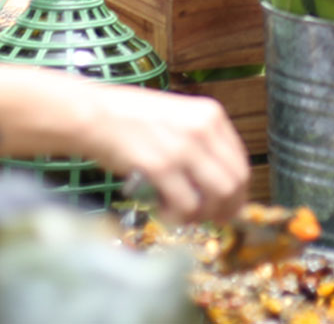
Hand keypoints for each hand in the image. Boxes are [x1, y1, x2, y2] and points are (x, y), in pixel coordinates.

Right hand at [82, 87, 248, 223]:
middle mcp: (203, 129)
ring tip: (183, 215)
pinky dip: (179, 217)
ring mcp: (183, 148)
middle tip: (211, 220)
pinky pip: (186, 205)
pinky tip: (165, 213)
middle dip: (226, 208)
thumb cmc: (129, 117)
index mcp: (211, 115)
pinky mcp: (161, 167)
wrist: (92, 114)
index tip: (227, 206)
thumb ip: (201, 143)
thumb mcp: (178, 118)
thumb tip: (220, 182)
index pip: (240, 162)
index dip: (237, 191)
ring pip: (217, 196)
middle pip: (234, 182)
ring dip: (203, 214)